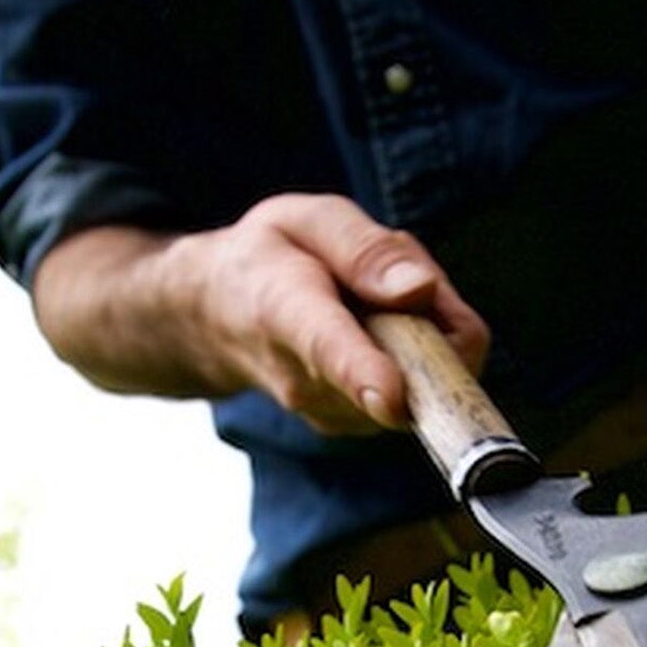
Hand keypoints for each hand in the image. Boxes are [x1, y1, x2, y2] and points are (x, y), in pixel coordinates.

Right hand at [31, 192, 489, 435]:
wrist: (216, 322)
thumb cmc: (268, 259)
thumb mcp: (305, 220)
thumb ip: (363, 247)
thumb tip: (420, 288)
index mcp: (286, 312)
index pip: (327, 347)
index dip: (363, 372)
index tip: (390, 396)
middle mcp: (307, 379)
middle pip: (409, 362)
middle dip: (431, 308)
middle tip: (385, 270)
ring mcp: (334, 413)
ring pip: (429, 371)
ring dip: (422, 326)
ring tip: (367, 299)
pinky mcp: (359, 426)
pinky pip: (426, 386)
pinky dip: (416, 351)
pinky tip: (371, 329)